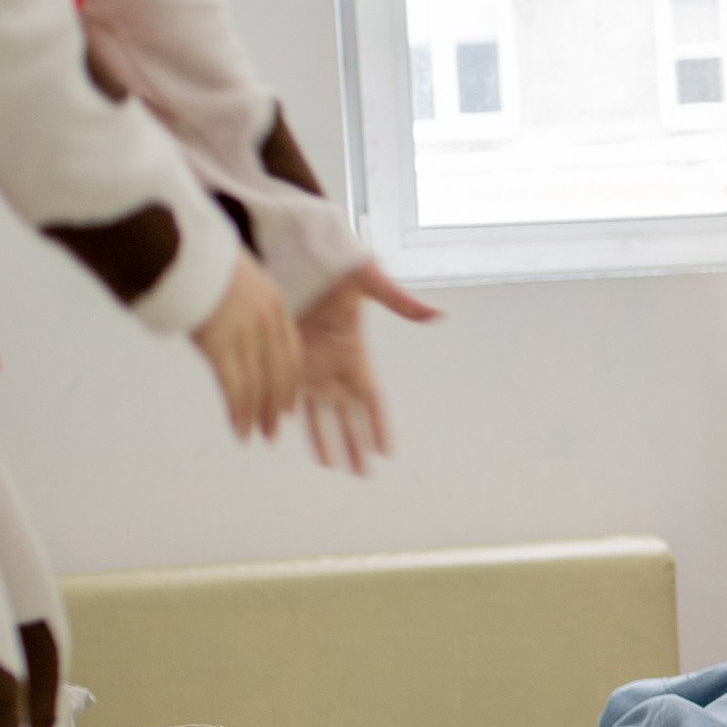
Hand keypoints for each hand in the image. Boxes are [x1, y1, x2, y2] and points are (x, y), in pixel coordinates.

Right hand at [193, 251, 302, 441]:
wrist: (178, 244)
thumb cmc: (197, 257)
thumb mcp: (234, 275)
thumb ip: (241, 302)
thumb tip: (229, 318)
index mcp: (274, 302)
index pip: (291, 352)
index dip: (290, 383)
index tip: (288, 405)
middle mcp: (266, 319)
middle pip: (279, 373)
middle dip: (276, 406)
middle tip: (273, 430)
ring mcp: (244, 332)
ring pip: (258, 384)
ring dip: (256, 415)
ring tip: (255, 436)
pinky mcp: (219, 343)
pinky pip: (234, 386)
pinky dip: (237, 412)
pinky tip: (238, 430)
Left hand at [295, 260, 442, 474]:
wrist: (301, 251)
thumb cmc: (338, 266)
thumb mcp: (371, 283)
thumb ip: (401, 303)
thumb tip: (440, 314)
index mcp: (358, 354)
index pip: (372, 400)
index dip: (379, 425)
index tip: (387, 451)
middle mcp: (336, 366)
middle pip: (348, 416)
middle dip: (355, 445)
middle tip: (362, 475)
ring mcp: (312, 365)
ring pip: (319, 413)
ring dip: (325, 441)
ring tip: (334, 468)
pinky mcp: (288, 359)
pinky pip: (288, 395)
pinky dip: (288, 417)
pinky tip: (285, 436)